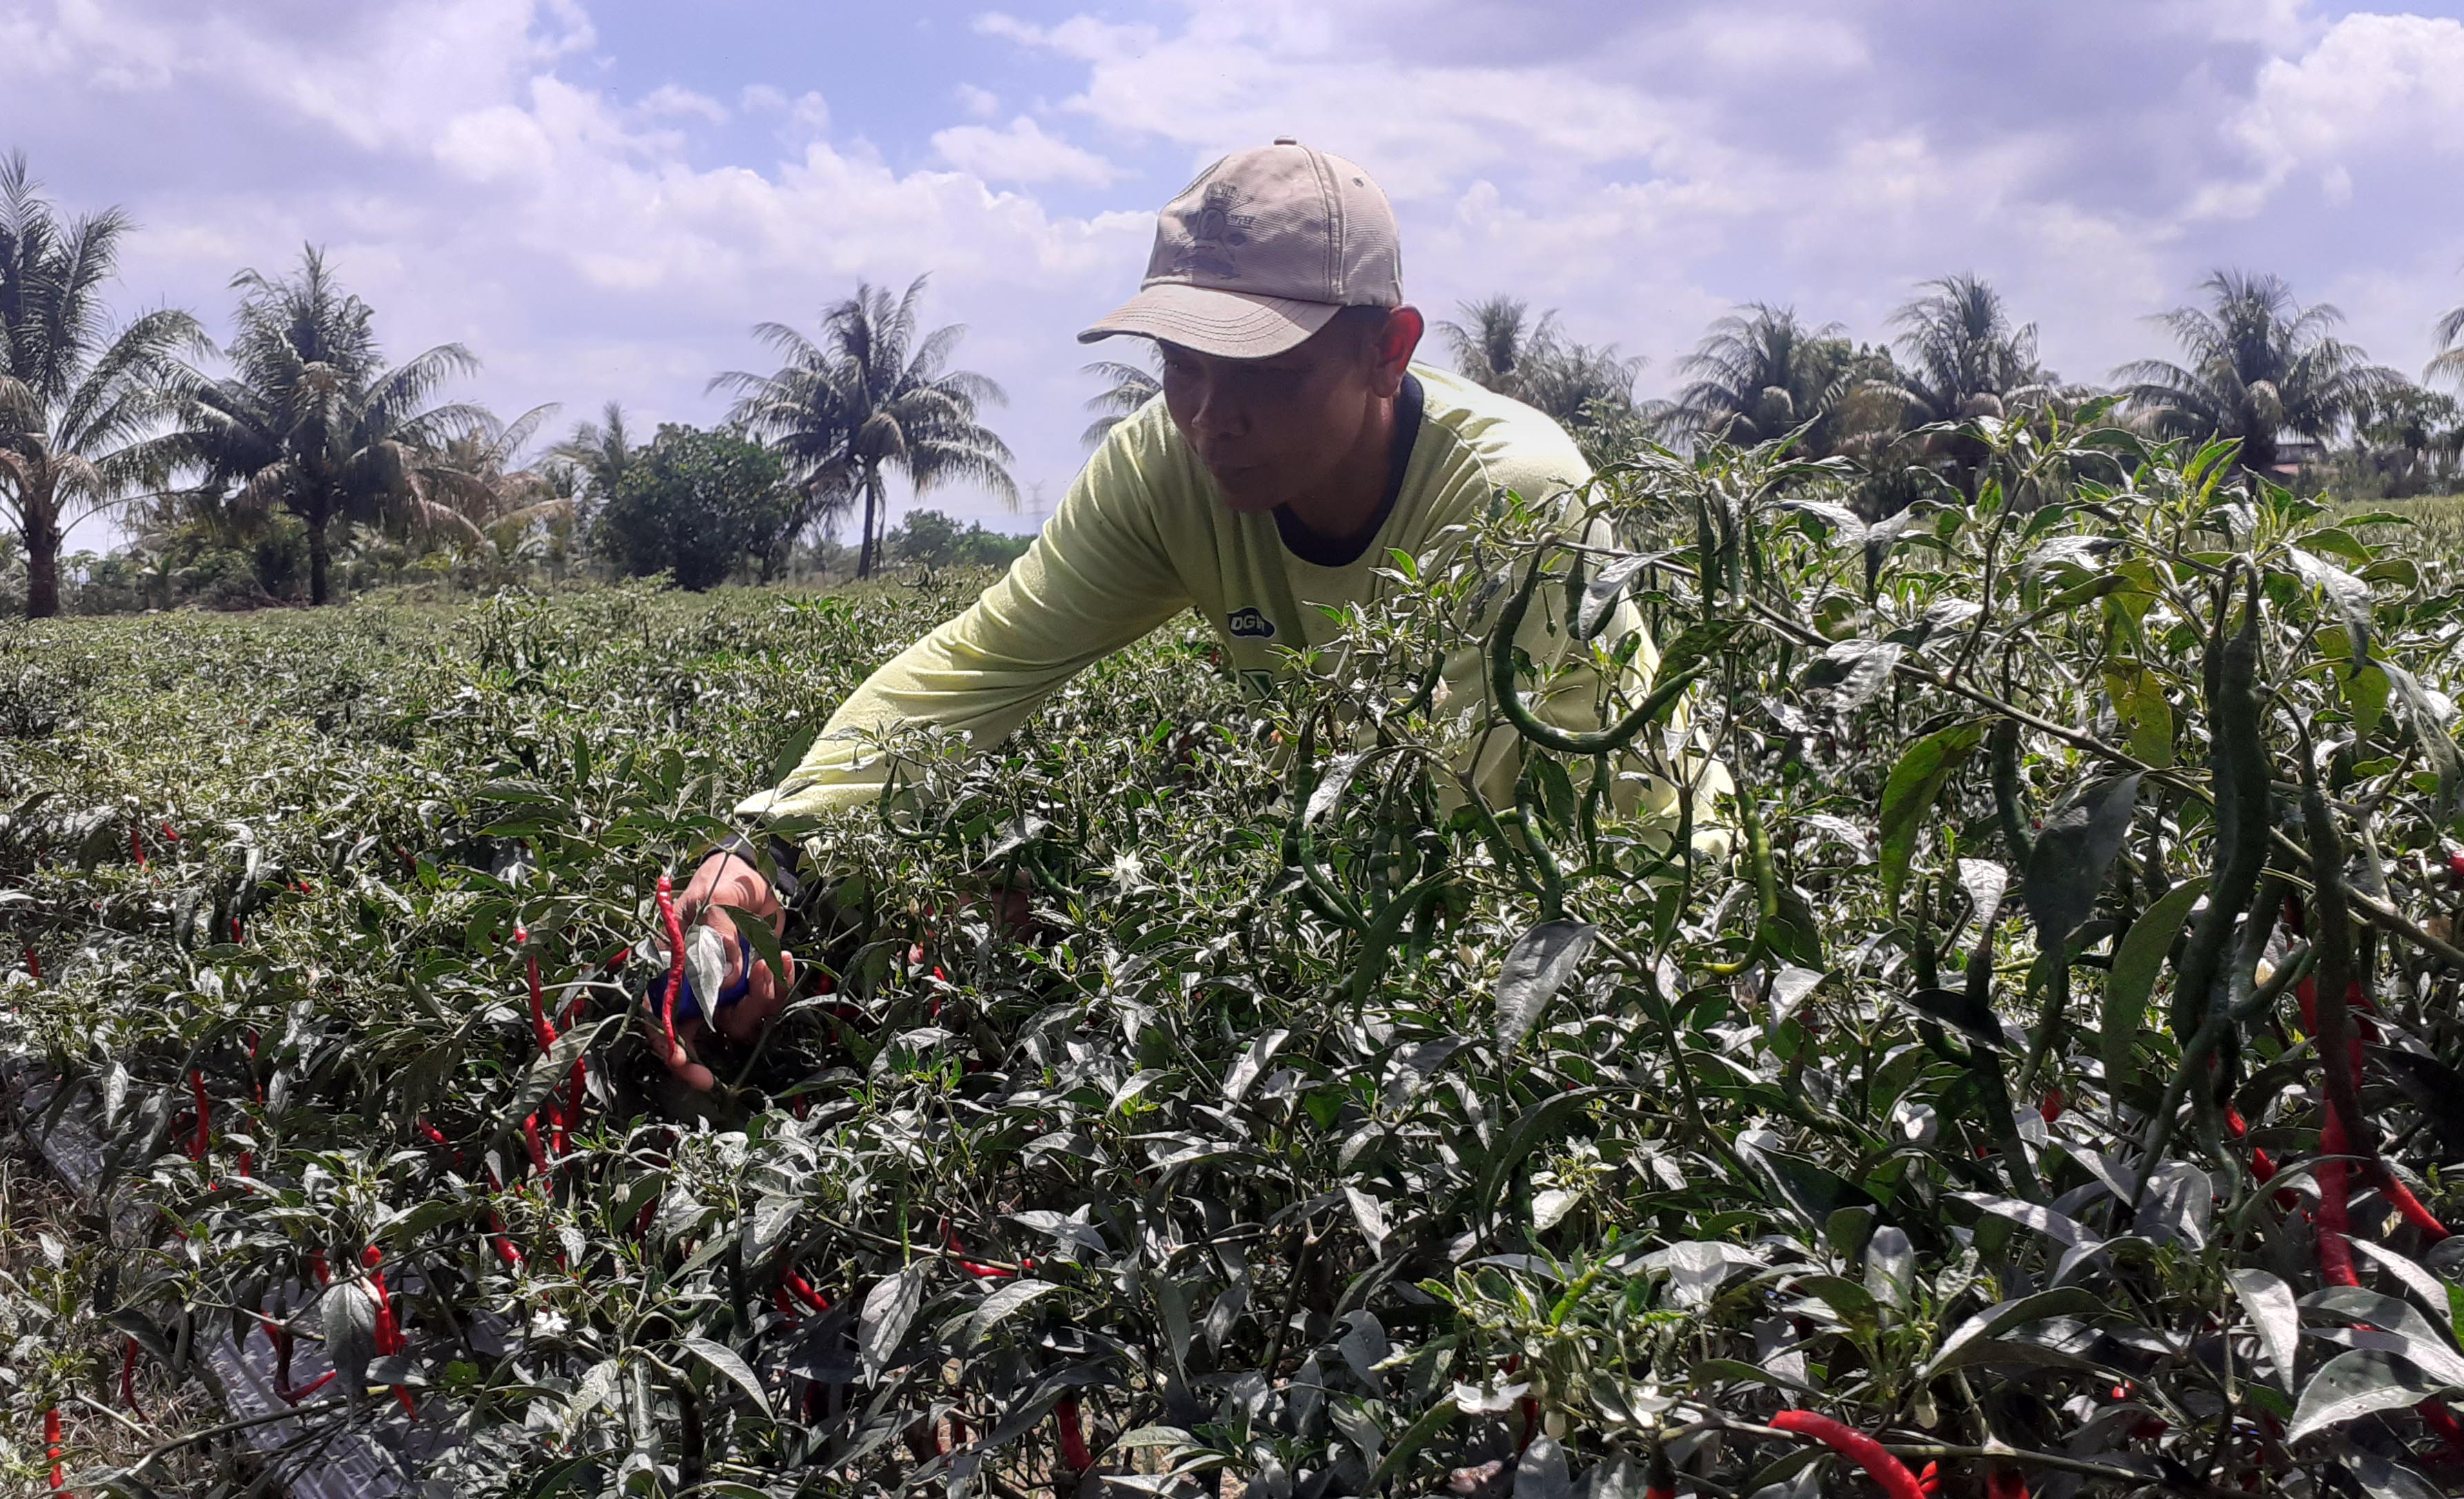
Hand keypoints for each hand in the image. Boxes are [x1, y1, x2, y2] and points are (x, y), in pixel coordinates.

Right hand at [654, 849, 794, 1090]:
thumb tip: (726, 977)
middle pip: (689, 1035)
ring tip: (771, 962)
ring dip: (758, 1001)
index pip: (653, 1011)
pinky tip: (783, 959)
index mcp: (667, 966)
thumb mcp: (715, 898)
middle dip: (699, 1060)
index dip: (663, 1042)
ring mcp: (722, 990)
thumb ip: (717, 932)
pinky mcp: (751, 987)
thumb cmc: (723, 882)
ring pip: (735, 1023)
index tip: (679, 1063)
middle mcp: (691, 986)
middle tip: (709, 1079)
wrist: (755, 875)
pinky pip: (765, 1004)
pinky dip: (778, 987)